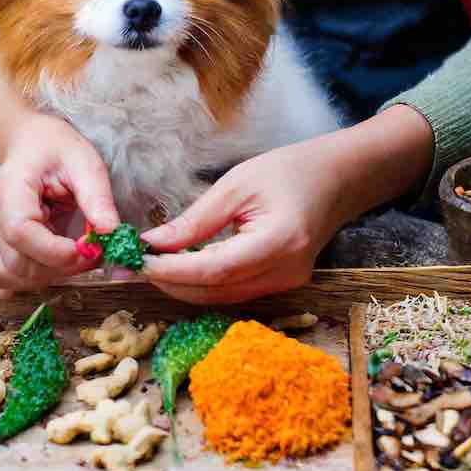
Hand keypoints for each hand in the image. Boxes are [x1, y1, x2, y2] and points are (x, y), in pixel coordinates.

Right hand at [0, 22, 120, 293]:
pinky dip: (17, 283)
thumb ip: (97, 197)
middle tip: (92, 252)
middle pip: (14, 263)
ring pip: (3, 276)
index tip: (90, 249)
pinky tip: (42, 267)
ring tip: (71, 258)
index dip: (55, 251)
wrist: (28, 142)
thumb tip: (111, 233)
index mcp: (10, 189)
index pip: (20, 232)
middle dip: (60, 267)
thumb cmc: (55, 148)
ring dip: (43, 278)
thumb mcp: (84, 161)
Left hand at [140, 105, 433, 303]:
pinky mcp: (281, 285)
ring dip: (184, 286)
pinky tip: (180, 267)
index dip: (173, 270)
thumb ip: (196, 219)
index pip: (215, 270)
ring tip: (150, 266)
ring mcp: (286, 284)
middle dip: (171, 282)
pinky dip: (204, 284)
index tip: (139, 261)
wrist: (336, 180)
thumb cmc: (289, 171)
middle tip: (133, 266)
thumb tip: (154, 244)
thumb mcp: (236, 184)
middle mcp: (285, 272)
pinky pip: (234, 293)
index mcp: (279, 242)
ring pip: (222, 299)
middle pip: (216, 293)